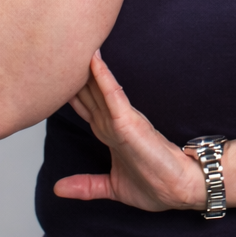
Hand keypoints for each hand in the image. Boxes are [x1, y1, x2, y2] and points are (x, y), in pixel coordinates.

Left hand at [54, 51, 205, 211]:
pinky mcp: (131, 122)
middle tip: (57, 53)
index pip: (87, 108)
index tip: (53, 79)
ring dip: (85, 70)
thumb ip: (86, 185)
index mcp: (111, 134)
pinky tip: (93, 62)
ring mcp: (123, 120)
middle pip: (88, 95)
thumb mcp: (111, 186)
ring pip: (98, 89)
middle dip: (72, 77)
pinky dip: (103, 79)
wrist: (181, 190)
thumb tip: (57, 188)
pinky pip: (113, 96)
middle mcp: (114, 123)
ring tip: (72, 46)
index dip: (71, 94)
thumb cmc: (155, 185)